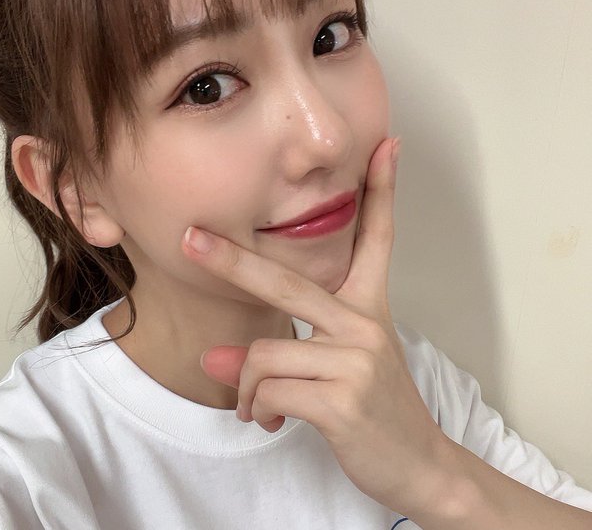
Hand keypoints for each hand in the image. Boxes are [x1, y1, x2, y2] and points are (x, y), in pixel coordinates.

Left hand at [181, 137, 448, 512]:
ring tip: (259, 406)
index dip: (383, 189)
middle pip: (286, 282)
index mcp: (370, 306)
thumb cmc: (377, 406)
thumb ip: (278, 352)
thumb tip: (213, 357)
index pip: (379, 236)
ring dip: (247, 388)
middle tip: (190, 239)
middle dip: (232, 260)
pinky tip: (271, 421)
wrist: (420, 465)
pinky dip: (256, 408)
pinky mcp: (341, 398)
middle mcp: (364, 323)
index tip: (386, 146)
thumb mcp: (339, 365)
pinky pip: (267, 391)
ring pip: (262, 354)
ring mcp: (355, 359)